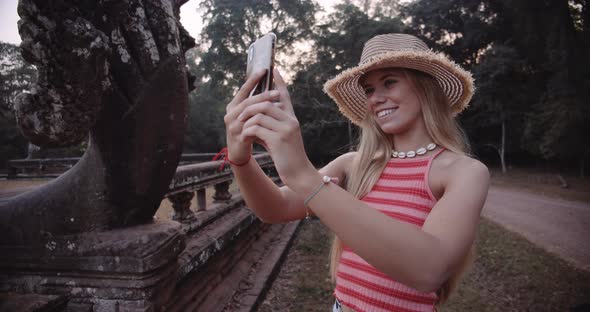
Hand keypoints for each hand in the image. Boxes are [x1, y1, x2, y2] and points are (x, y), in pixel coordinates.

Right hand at [224, 69, 280, 163]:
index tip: (264, 70)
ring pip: (248, 112)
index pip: (243, 89)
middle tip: (277, 91)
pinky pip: (250, 126)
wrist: (238, 151)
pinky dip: (261, 121)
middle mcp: (230, 113)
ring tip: (276, 104)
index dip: (253, 79)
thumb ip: (255, 104)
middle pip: (247, 101)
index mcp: (233, 106)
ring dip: (263, 107)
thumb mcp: (249, 115)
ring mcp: (232, 125)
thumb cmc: (246, 130)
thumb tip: (270, 87)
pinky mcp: (238, 136)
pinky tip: (271, 119)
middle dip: (263, 95)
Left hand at [238, 68, 315, 185]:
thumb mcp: (280, 139)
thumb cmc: (289, 158)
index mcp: (292, 119)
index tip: (274, 70)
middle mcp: (290, 121)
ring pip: (260, 114)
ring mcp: (286, 129)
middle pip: (266, 102)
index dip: (279, 83)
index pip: (284, 96)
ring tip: (242, 131)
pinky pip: (257, 128)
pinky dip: (248, 132)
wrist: (299, 174)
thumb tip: (253, 120)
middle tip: (239, 117)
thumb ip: (270, 127)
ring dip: (246, 121)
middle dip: (249, 107)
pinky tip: (246, 138)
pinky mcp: (279, 139)